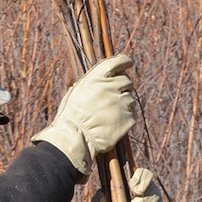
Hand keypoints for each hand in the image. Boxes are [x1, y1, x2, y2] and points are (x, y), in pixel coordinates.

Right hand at [32, 55, 135, 176]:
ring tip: (108, 116)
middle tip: (112, 100)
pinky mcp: (128, 119)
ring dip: (123, 105)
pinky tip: (112, 125)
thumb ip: (90, 84)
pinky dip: (125, 119)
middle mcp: (110, 87)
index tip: (129, 63)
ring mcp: (121, 103)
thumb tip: (98, 80)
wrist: (74, 140)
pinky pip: (131, 115)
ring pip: (130, 99)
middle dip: (122, 88)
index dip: (125, 61)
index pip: (117, 62)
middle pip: (127, 81)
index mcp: (96, 78)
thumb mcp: (75, 94)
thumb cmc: (70, 118)